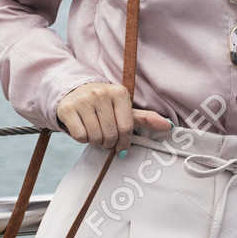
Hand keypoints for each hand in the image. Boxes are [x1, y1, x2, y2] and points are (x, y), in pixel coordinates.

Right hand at [54, 81, 171, 151]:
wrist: (74, 92)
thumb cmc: (104, 104)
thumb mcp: (124, 108)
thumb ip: (145, 118)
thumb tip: (169, 126)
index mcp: (120, 92)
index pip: (127, 127)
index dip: (124, 141)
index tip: (122, 145)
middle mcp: (101, 93)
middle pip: (111, 134)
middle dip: (109, 142)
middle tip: (106, 137)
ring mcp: (83, 100)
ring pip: (95, 137)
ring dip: (96, 141)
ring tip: (95, 131)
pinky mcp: (67, 109)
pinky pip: (80, 136)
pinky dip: (82, 139)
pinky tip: (83, 128)